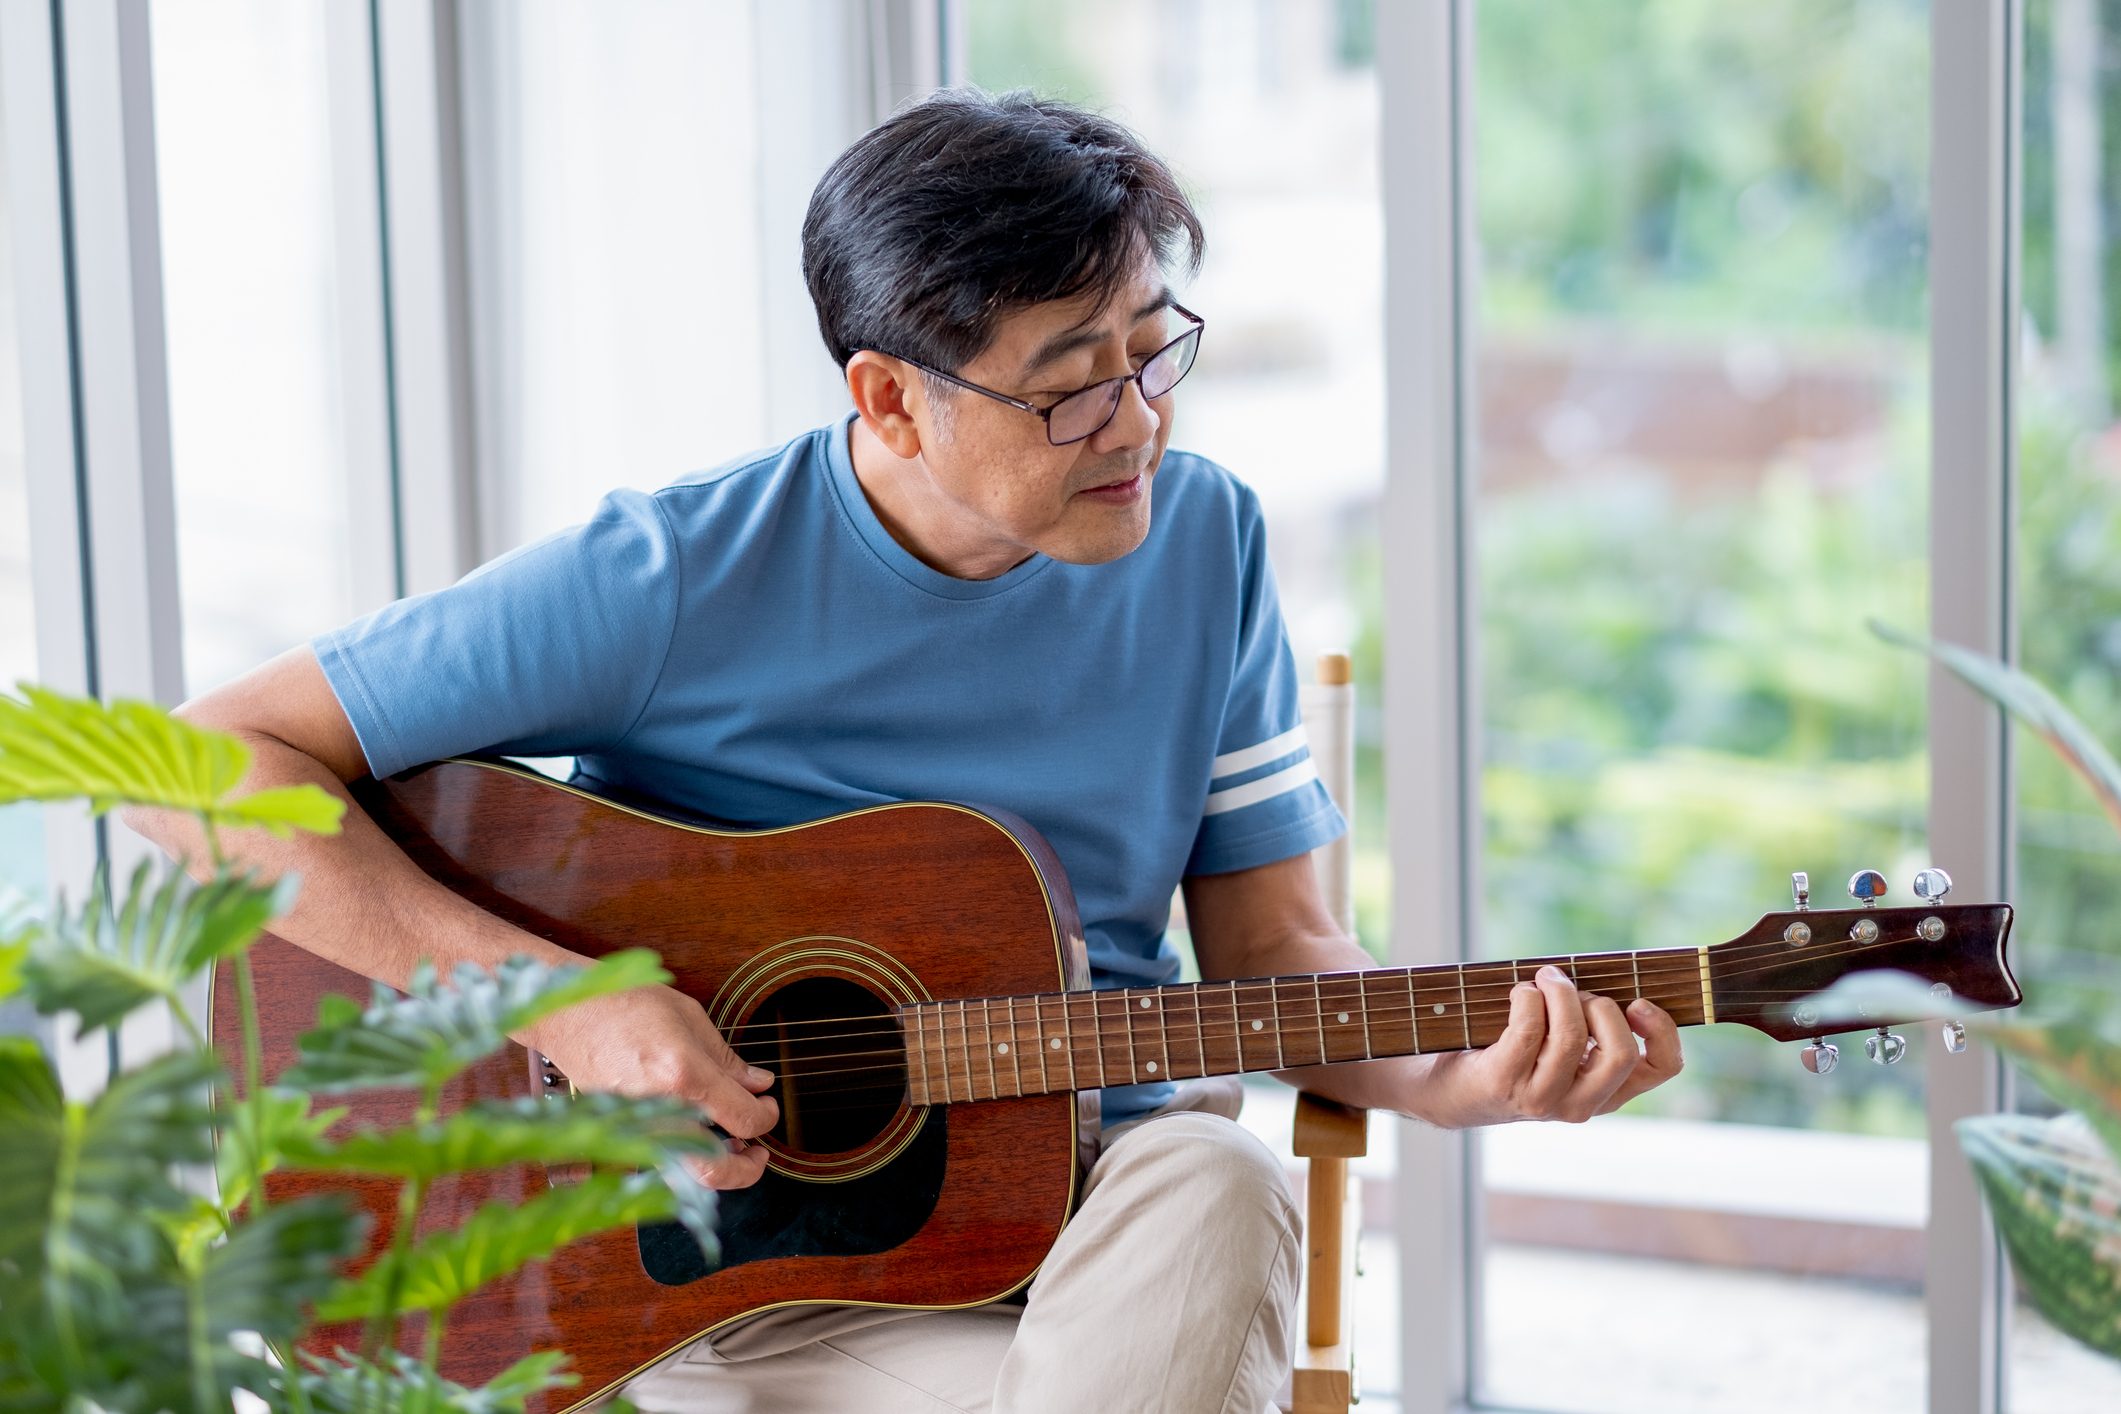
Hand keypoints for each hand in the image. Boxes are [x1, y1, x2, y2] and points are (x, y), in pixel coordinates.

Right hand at [523, 983, 780, 1188]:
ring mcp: (636, 1128)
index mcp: (684, 1075)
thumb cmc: (623, 1003)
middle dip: (746, 1170)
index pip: (744, 1120)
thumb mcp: (689, 1017)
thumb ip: (727, 1059)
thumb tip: (758, 1084)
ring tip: (731, 1145)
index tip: (768, 1105)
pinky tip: (696, 1135)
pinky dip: (686, 1156)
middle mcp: (661, 1109)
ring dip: (716, 1167)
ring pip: (685, 1174)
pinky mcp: (619, 1133)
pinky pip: (662, 1159)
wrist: (566, 1012)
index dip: (766, 1116)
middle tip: (759, 1152)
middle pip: (714, 1171)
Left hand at [1412, 964, 1682, 1127]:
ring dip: (1559, 992)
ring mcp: (1543, 1099)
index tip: (1638, 1001)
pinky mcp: (1506, 1082)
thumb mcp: (1564, 1046)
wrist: (1452, 1090)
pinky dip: (1528, 997)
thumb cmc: (1516, 1054)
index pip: (1663, 1068)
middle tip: (1573, 990)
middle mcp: (1581, 1105)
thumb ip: (1594, 1023)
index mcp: (1608, 1094)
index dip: (1662, 1030)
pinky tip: (1521, 993)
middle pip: (1620, 1051)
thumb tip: (1613, 978)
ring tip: (1545, 980)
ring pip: (1572, 1036)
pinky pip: (1529, 1028)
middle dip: (1600, 1005)